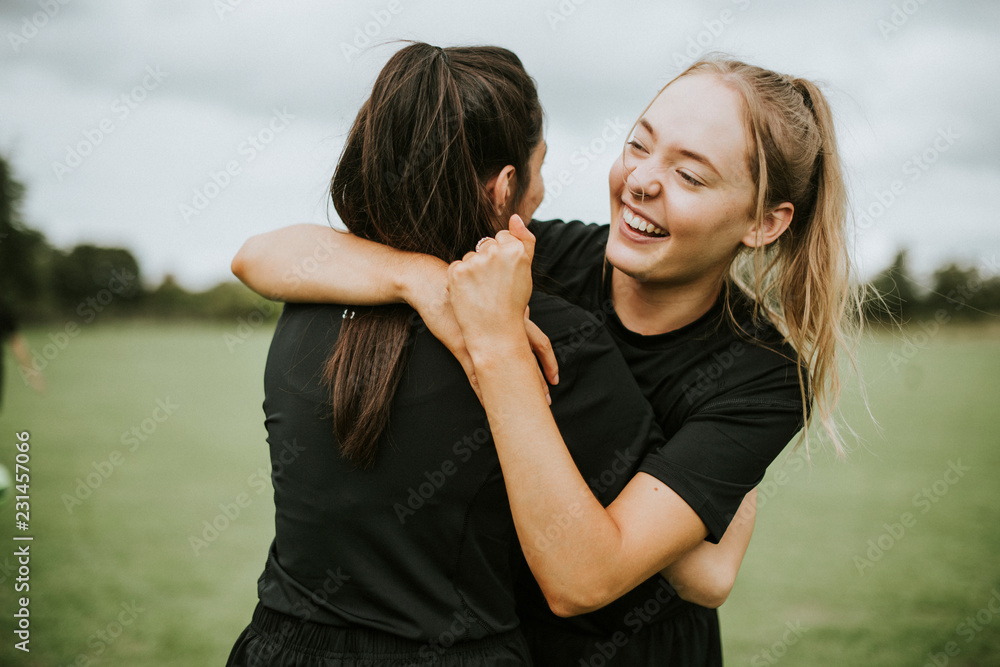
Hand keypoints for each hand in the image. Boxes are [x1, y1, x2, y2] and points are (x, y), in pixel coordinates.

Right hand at [406, 235, 556, 400]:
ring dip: (512, 391)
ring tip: (521, 408)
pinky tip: (489, 404)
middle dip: (538, 383)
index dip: (549, 362)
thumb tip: (528, 311)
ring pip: (501, 371)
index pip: (539, 343)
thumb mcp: (491, 294)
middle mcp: (500, 329)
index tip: (555, 378)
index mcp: (511, 317)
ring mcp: (480, 340)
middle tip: (547, 400)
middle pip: (527, 361)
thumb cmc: (466, 287)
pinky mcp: (461, 347)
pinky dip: (484, 392)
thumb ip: (510, 307)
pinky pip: (475, 376)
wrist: (432, 283)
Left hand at [447, 214, 535, 357]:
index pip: (503, 237)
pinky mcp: (456, 271)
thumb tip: (515, 216)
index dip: (503, 257)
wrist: (495, 333)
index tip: (505, 276)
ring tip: (482, 293)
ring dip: (473, 271)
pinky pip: (457, 266)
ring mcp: (474, 262)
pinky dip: (460, 279)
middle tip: (493, 287)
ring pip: (471, 256)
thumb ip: (524, 240)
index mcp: (516, 251)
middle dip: (487, 262)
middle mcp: (495, 252)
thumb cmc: (512, 303)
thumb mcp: (526, 271)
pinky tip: (469, 294)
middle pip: (485, 245)